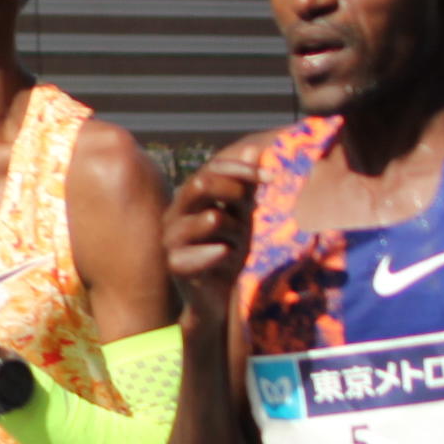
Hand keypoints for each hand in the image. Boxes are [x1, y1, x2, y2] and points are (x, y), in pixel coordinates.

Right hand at [162, 156, 256, 337]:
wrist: (217, 296)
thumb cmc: (230, 252)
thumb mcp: (243, 215)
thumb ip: (245, 185)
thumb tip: (253, 148)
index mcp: (190, 199)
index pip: (211, 168)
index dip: (241, 168)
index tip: (272, 177)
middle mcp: (176, 214)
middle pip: (201, 184)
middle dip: (235, 190)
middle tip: (256, 207)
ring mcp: (171, 239)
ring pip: (209, 218)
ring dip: (235, 230)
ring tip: (240, 245)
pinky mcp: (175, 264)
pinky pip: (199, 253)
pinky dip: (217, 253)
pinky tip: (225, 256)